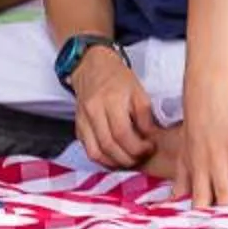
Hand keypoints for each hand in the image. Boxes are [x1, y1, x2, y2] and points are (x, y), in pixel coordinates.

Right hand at [68, 47, 155, 169]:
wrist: (91, 66)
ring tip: (128, 159)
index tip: (149, 147)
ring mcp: (82, 119)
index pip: (123, 134)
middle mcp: (93, 111)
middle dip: (128, 158)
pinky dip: (102, 159)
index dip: (138, 147)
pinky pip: (88, 149)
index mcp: (110, 100)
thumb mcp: (138, 91)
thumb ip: (145, 116)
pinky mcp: (78, 125)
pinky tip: (114, 156)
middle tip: (141, 156)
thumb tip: (149, 138)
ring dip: (114, 162)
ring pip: (95, 152)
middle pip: (109, 146)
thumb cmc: (117, 77)